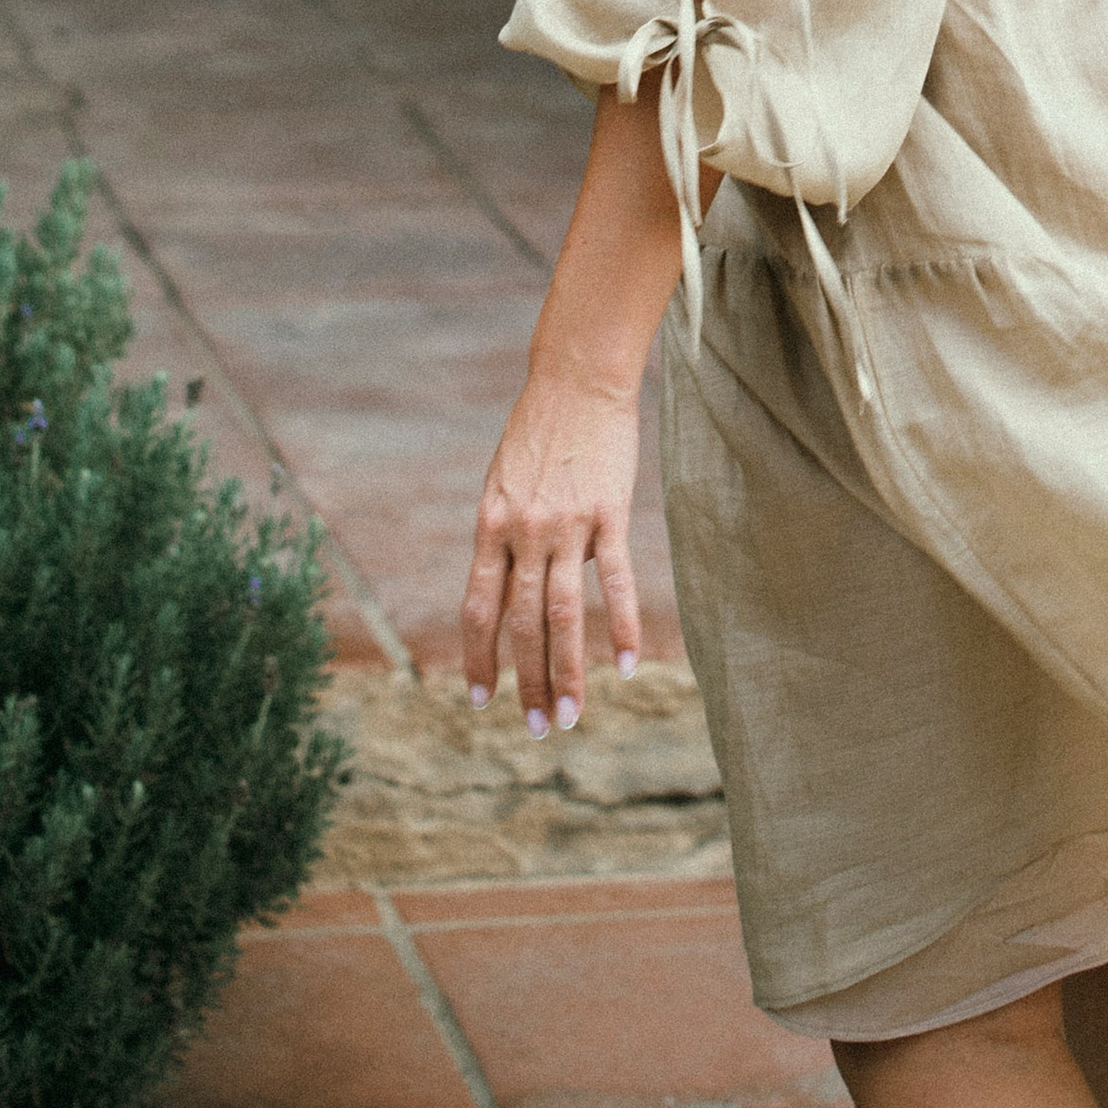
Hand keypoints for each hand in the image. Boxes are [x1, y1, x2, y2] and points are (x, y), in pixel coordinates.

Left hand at [460, 360, 643, 733]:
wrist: (577, 378)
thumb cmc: (539, 432)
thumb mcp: (504, 485)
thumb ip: (506, 541)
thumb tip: (511, 598)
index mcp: (491, 525)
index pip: (478, 609)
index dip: (478, 659)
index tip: (482, 700)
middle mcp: (523, 531)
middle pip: (522, 623)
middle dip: (528, 682)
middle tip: (538, 730)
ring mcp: (567, 524)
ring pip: (563, 613)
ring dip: (566, 672)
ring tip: (568, 717)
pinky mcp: (609, 513)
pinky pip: (616, 581)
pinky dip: (622, 625)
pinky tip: (628, 664)